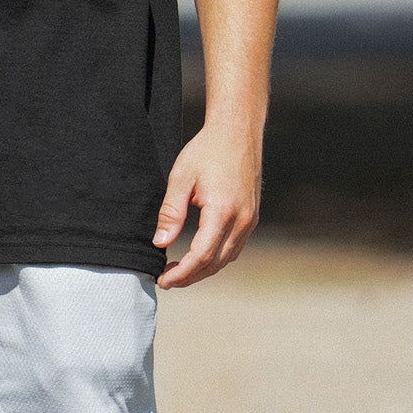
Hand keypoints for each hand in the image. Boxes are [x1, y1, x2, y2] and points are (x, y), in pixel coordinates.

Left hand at [151, 125, 260, 287]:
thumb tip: (161, 242)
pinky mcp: (251, 216)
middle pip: (215, 263)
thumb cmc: (207, 150)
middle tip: (166, 280)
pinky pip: (235, 247)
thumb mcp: (181, 177)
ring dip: (203, 270)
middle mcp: (241, 220)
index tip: (163, 280)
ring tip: (179, 272)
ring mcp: (250, 220)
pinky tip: (200, 256)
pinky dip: (217, 258)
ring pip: (227, 258)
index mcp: (222, 211)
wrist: (237, 132)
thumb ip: (171, 212)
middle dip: (190, 277)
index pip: (201, 256)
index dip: (182, 273)